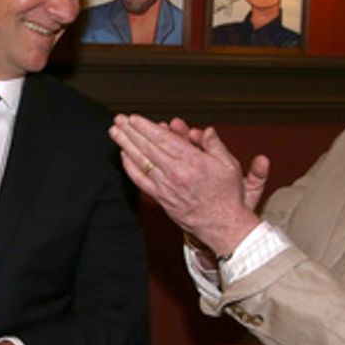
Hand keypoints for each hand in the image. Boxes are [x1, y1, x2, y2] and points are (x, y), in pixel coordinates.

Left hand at [109, 114, 267, 255]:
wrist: (222, 226)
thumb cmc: (227, 195)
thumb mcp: (229, 165)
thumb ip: (215, 145)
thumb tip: (204, 131)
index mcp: (193, 161)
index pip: (164, 139)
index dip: (146, 127)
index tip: (134, 118)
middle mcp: (176, 173)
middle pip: (148, 147)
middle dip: (131, 131)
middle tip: (119, 119)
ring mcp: (166, 186)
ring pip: (141, 161)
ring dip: (126, 144)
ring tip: (114, 131)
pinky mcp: (161, 198)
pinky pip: (140, 180)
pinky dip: (130, 166)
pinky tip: (123, 155)